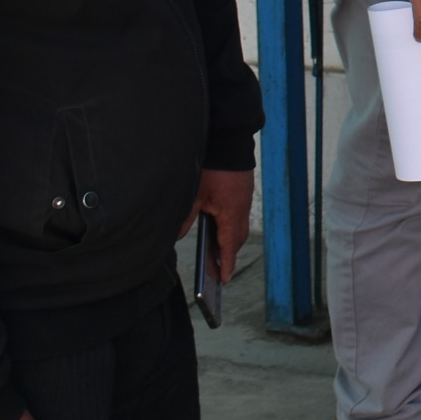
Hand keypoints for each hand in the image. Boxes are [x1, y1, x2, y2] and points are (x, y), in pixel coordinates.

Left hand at [176, 168, 251, 282]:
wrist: (229, 139)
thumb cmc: (212, 167)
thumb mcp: (194, 194)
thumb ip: (185, 218)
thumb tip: (176, 237)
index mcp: (230, 213)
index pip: (229, 245)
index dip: (226, 263)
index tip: (224, 279)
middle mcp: (241, 208)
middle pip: (237, 238)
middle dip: (228, 254)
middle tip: (218, 269)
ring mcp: (244, 198)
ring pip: (239, 226)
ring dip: (229, 239)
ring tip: (217, 250)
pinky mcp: (243, 190)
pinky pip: (239, 214)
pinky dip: (231, 224)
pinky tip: (219, 225)